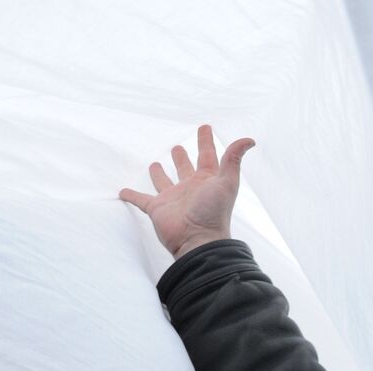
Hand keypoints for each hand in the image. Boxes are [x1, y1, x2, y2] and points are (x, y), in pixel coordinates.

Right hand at [120, 124, 254, 258]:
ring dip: (159, 174)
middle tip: (177, 147)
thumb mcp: (227, 182)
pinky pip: (141, 200)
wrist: (197, 240)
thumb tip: (249, 140)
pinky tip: (123, 191)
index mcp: (207, 180)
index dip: (206, 141)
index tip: (205, 127)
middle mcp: (190, 188)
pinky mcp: (157, 209)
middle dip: (181, 158)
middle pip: (185, 168)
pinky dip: (132, 195)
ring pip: (164, 182)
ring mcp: (172, 198)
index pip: (207, 155)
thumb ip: (234, 159)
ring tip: (155, 164)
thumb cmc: (214, 213)